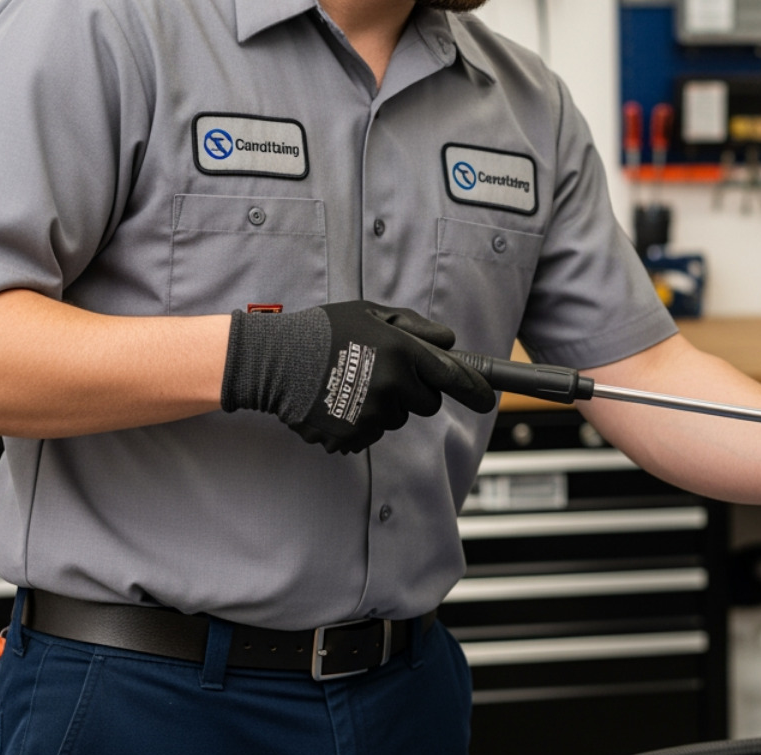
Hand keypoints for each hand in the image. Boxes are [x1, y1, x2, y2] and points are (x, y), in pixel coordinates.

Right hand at [221, 301, 496, 453]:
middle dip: (414, 393)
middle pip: (427, 404)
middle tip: (383, 375)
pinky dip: (360, 423)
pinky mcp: (353, 434)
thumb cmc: (323, 331)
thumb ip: (414, 326)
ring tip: (351, 385)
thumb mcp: (370, 313)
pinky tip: (338, 402)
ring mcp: (372, 413)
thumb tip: (450, 342)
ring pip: (397, 420)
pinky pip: (371, 435)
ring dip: (384, 407)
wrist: (272, 360)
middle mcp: (392, 383)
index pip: (453, 377)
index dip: (475, 391)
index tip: (487, 400)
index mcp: (401, 351)